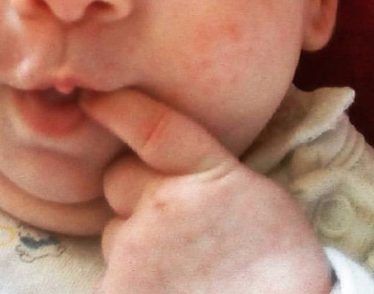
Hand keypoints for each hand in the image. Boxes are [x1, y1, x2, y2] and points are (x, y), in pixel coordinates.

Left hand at [80, 88, 332, 293]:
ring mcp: (139, 251)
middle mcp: (165, 204)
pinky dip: (133, 283)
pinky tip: (170, 289)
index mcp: (207, 172)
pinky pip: (112, 276)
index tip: (92, 99)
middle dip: (134, 193)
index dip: (117, 107)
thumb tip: (168, 154)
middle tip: (172, 223)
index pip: (150, 124)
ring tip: (181, 269)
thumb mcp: (256, 194)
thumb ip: (207, 167)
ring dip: (135, 245)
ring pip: (115, 233)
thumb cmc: (280, 266)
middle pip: (119, 179)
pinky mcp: (121, 291)